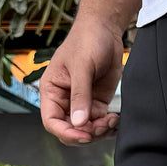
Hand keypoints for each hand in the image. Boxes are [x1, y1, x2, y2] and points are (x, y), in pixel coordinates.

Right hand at [40, 19, 123, 144]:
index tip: (84, 135)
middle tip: (102, 126)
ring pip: (86, 130)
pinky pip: (99, 123)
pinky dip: (107, 126)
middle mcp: (64, 100)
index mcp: (51, 91)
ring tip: (111, 120)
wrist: (105, 30)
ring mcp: (81, 103)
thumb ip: (80, 95)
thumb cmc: (87, 40)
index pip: (52, 121)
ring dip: (99, 131)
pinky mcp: (97, 103)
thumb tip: (79, 123)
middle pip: (70, 130)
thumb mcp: (82, 67)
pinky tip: (115, 120)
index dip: (66, 133)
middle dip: (86, 133)